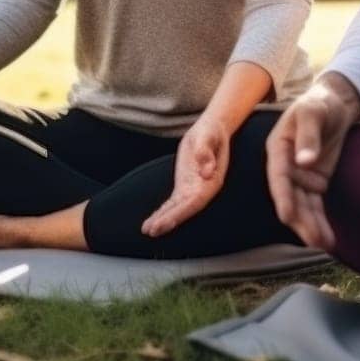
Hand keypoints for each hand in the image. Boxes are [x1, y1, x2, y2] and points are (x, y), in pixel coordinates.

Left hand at [142, 116, 230, 237]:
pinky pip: (172, 203)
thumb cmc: (212, 132)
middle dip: (168, 221)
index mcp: (212, 180)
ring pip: (176, 209)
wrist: (211, 129)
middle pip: (184, 209)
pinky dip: (162, 212)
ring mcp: (193, 189)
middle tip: (151, 231)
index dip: (180, 213)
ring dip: (163, 220)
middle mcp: (203, 189)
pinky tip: (151, 221)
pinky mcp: (184, 186)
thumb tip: (207, 170)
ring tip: (147, 230)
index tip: (164, 222)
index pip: (195, 201)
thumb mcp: (209, 136)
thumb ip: (206, 152)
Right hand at [266, 75, 359, 250]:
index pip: (278, 177)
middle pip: (291, 198)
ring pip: (303, 206)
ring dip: (312, 226)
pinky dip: (321, 221)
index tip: (286, 216)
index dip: (282, 197)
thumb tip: (304, 161)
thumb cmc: (318, 104)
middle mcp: (285, 167)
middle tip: (313, 240)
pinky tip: (328, 239)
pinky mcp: (315, 183)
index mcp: (278, 149)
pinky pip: (316, 205)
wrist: (334, 104)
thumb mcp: (312, 112)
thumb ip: (308, 135)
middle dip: (301, 220)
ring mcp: (300, 177)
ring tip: (325, 245)